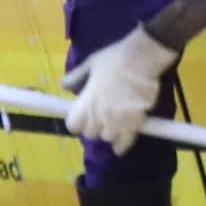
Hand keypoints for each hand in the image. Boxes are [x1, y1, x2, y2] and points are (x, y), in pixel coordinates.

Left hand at [63, 33, 175, 148]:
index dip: (76, 122)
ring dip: (108, 132)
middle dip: (93, 126)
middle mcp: (99, 116)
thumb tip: (63, 85)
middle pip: (90, 133)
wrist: (142, 59)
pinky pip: (125, 142)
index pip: (73, 125)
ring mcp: (117, 121)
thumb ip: (76, 77)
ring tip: (112, 124)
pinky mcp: (134, 124)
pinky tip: (120, 146)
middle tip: (99, 117)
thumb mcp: (91, 64)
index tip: (80, 117)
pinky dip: (122, 145)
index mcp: (86, 102)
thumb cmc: (115, 59)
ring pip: (107, 137)